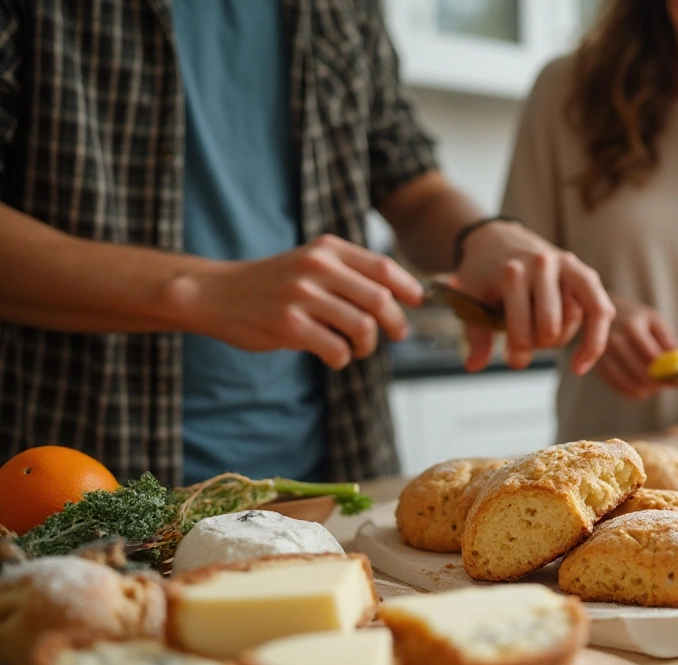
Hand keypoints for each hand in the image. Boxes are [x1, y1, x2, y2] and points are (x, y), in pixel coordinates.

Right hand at [182, 234, 422, 369]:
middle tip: (396, 335)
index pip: (383, 267)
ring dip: (367, 345)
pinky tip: (334, 356)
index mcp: (328, 250)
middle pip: (380, 299)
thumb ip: (350, 273)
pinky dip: (342, 358)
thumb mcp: (311, 262)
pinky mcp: (289, 325)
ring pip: (362, 326)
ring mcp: (302, 296)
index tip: (417, 302)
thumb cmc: (273, 283)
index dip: (408, 287)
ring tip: (358, 348)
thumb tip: (401, 296)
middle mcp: (317, 267)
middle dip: (395, 323)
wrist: (217, 293)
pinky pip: (337, 348)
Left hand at [454, 222, 613, 373]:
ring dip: (562, 339)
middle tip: (526, 343)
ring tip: (546, 340)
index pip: (521, 325)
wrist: (500, 237)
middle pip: (550, 327)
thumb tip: (474, 366)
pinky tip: (582, 361)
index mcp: (512, 271)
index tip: (515, 362)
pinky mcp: (585, 274)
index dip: (519, 352)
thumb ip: (476, 334)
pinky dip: (596, 338)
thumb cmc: (485, 271)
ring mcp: (568, 266)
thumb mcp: (470, 297)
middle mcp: (543, 265)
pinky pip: (601, 309)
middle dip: (539, 345)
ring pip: (577, 318)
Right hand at [596, 297, 677, 400]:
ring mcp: (604, 356)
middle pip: (642, 373)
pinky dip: (634, 391)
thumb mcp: (653, 319)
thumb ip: (667, 338)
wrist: (598, 315)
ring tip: (657, 384)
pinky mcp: (598, 368)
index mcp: (631, 327)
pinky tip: (643, 386)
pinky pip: (620, 387)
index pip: (653, 357)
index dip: (670, 372)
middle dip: (661, 383)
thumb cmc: (633, 317)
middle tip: (672, 384)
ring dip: (649, 390)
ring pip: (631, 384)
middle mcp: (615, 342)